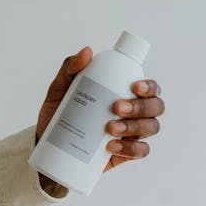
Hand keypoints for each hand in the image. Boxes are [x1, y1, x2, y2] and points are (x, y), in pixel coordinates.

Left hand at [36, 45, 164, 182]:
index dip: (150, 86)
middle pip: (155, 107)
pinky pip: (141, 151)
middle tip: (116, 107)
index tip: (134, 86)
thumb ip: (70, 68)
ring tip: (110, 128)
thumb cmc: (60, 113)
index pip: (150, 87)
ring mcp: (132, 133)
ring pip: (151, 128)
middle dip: (141, 106)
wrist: (50, 146)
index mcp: (126, 92)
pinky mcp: (126, 153)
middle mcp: (135, 112)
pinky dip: (131, 149)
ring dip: (135, 127)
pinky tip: (112, 146)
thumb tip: (87, 52)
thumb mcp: (60, 88)